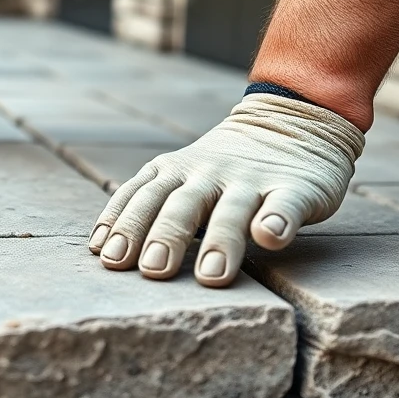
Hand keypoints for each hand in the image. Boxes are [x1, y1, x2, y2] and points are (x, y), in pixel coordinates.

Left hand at [87, 94, 364, 287]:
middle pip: (182, 205)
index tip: (109, 258)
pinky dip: (277, 220)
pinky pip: (285, 204)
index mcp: (175, 172)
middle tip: (152, 271)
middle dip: (165, 237)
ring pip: (232, 210)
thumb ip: (147, 206)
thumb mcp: (179, 177)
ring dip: (219, 241)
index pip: (143, 198)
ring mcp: (251, 181)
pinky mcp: (295, 189)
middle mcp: (208, 174)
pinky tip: (270, 237)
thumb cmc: (221, 170)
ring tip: (211, 275)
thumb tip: (103, 251)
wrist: (290, 122)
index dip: (125, 225)